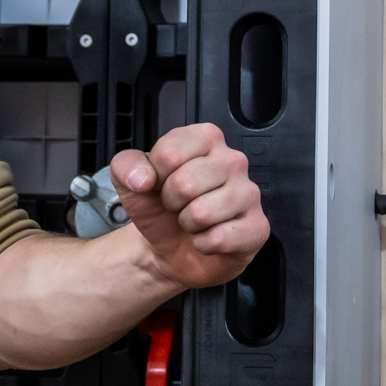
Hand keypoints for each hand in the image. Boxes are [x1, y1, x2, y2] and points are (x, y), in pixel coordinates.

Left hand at [110, 123, 269, 289]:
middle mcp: (233, 160)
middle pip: (185, 183)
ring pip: (203, 212)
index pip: (169, 153)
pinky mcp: (258, 227)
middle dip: (171, 203)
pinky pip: (220, 238)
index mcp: (205, 138)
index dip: (155, 176)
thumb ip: (126, 167)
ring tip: (193, 221)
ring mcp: (249, 193)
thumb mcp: (132, 182)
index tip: (161, 183)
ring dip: (188, 224)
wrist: (171, 246)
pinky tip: (209, 237)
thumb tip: (143, 177)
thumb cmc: (159, 208)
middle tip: (178, 206)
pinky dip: (204, 244)